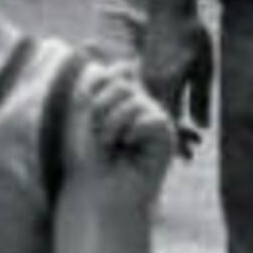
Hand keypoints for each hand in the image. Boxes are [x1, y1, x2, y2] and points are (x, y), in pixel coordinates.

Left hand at [75, 63, 181, 191]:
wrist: (98, 190)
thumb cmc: (86, 155)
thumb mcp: (85, 113)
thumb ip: (101, 85)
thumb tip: (126, 62)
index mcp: (119, 98)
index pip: (111, 73)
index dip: (93, 91)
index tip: (85, 117)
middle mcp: (139, 105)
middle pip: (120, 83)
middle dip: (99, 109)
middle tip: (99, 137)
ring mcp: (154, 119)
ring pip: (135, 100)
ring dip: (112, 124)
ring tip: (111, 145)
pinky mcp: (167, 136)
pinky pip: (154, 118)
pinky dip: (134, 131)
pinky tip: (130, 148)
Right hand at [141, 2, 212, 137]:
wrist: (169, 8)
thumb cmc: (190, 34)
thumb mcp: (203, 67)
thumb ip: (200, 98)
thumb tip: (200, 127)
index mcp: (164, 85)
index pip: (167, 124)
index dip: (177, 143)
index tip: (190, 155)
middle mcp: (149, 85)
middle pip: (157, 121)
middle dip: (174, 139)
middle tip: (193, 150)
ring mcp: (144, 78)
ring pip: (153, 110)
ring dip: (168, 125)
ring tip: (189, 137)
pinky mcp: (144, 72)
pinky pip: (150, 99)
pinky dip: (161, 110)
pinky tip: (174, 114)